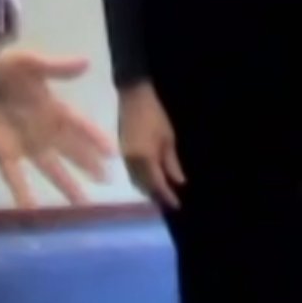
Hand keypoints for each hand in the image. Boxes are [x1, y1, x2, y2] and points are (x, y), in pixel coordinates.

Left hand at [0, 49, 112, 206]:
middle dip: (88, 165)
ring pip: (50, 169)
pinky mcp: (4, 154)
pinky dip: (22, 192)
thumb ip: (56, 67)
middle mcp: (44, 130)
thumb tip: (87, 63)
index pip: (80, 126)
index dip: (96, 138)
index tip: (113, 153)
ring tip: (82, 204)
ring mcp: (25, 145)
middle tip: (107, 180)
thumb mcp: (29, 62)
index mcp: (53, 108)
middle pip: (71, 151)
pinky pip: (15, 176)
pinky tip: (29, 210)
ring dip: (66, 185)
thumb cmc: (1, 68)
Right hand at [117, 81, 184, 209]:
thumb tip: (179, 182)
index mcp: (145, 158)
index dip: (167, 196)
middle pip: (144, 187)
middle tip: (171, 201)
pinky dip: (141, 180)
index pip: (157, 184)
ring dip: (148, 190)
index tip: (177, 205)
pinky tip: (150, 180)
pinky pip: (132, 174)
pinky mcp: (122, 152)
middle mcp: (132, 162)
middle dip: (157, 196)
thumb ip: (172, 162)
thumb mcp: (168, 138)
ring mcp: (124, 158)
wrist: (133, 97)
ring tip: (162, 194)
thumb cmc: (155, 115)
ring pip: (136, 182)